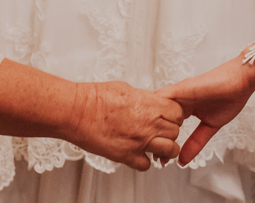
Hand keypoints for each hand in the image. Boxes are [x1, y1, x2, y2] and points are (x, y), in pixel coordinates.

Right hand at [63, 81, 183, 170]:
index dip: (173, 114)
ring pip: (170, 150)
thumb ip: (143, 97)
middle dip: (170, 130)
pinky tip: (137, 153)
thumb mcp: (126, 89)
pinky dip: (144, 161)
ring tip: (155, 144)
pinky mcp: (126, 156)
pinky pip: (146, 165)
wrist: (76, 111)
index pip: (178, 112)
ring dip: (164, 148)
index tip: (167, 114)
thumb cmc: (95, 98)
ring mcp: (139, 141)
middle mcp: (148, 124)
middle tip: (160, 129)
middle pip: (175, 131)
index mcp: (149, 104)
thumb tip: (150, 100)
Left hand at [156, 54, 254, 164]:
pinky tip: (149, 120)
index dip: (160, 140)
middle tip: (150, 154)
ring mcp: (179, 93)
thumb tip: (183, 160)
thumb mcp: (210, 127)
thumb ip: (196, 142)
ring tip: (147, 142)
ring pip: (156, 107)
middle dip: (152, 134)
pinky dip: (154, 108)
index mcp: (183, 108)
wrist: (241, 81)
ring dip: (151, 123)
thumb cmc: (230, 98)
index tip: (158, 158)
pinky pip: (163, 96)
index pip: (166, 126)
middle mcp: (178, 100)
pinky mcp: (182, 88)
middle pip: (158, 118)